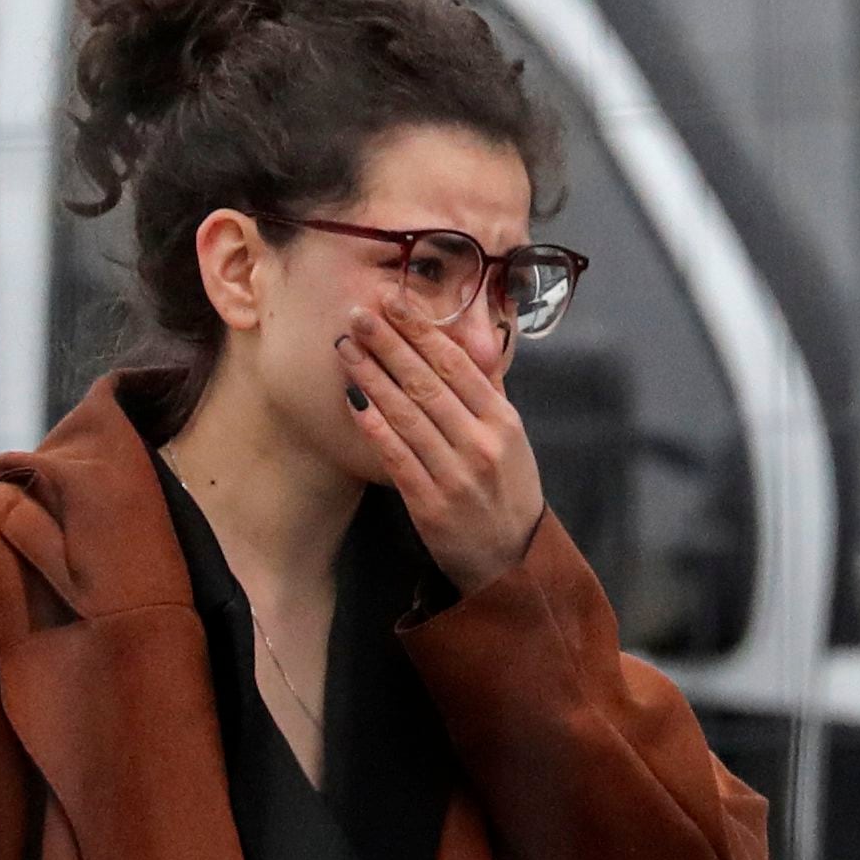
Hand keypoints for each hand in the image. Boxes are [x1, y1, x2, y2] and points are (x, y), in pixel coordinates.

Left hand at [337, 301, 544, 591]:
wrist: (513, 558)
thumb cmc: (509, 489)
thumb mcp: (512, 436)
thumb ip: (489, 390)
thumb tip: (472, 339)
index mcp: (502, 420)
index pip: (456, 364)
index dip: (422, 330)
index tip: (394, 301)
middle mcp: (480, 443)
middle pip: (427, 383)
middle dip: (389, 344)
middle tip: (358, 314)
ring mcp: (455, 475)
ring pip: (407, 416)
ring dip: (373, 378)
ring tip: (346, 349)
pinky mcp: (430, 505)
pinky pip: (398, 458)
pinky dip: (375, 428)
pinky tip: (353, 401)